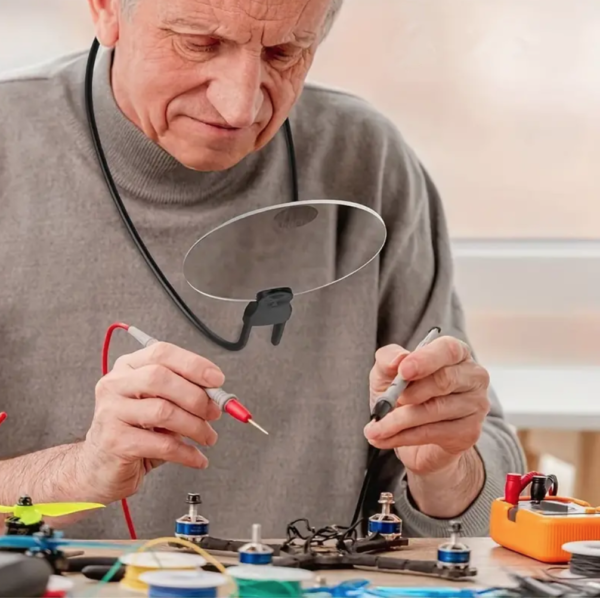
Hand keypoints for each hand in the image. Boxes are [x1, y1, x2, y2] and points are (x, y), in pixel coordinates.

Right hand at [80, 342, 223, 502]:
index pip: (162, 353)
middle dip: (196, 396)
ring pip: (163, 411)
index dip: (193, 364)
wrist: (99, 465)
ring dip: (195, 426)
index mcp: (129, 367)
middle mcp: (115, 384)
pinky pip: (160, 444)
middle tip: (214, 412)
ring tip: (208, 437)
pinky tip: (197, 457)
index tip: (217, 380)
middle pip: (160, 378)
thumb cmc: (135, 430)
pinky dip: (186, 452)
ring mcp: (111, 411)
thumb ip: (184, 392)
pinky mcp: (114, 441)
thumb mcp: (159, 403)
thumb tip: (218, 396)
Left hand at [364, 336, 489, 475]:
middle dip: (411, 392)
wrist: (410, 433)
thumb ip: (388, 359)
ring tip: (374, 428)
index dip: (426, 359)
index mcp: (455, 353)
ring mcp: (475, 405)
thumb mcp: (387, 372)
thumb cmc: (402, 393)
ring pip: (435, 410)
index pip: (448, 349)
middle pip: (444, 380)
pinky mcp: (469, 432)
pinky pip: (432, 433)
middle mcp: (472, 376)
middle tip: (385, 403)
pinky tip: (384, 439)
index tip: (403, 371)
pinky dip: (403, 436)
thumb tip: (398, 360)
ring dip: (397, 421)